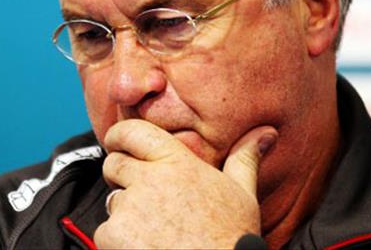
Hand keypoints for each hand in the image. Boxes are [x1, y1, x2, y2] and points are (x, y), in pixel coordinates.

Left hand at [94, 119, 276, 248]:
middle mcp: (150, 179)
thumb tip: (265, 133)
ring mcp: (130, 207)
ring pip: (112, 201)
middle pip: (115, 164)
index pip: (134, 132)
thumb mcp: (243, 194)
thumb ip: (244, 159)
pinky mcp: (114, 234)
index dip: (120, 135)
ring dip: (124, 213)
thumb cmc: (232, 240)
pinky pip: (105, 231)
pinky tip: (146, 248)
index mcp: (178, 162)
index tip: (117, 142)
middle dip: (120, 177)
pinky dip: (119, 241)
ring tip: (155, 232)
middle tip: (141, 198)